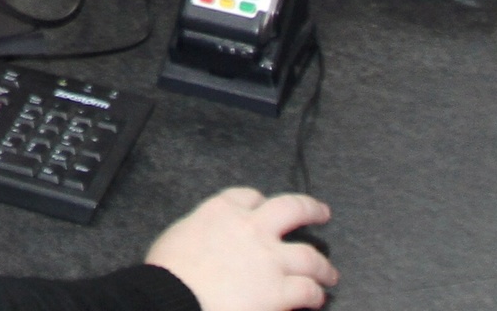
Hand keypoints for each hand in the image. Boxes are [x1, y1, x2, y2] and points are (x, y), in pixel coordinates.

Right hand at [146, 188, 335, 310]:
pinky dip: (316, 294)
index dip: (259, 201)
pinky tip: (318, 299)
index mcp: (221, 212)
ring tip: (328, 273)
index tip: (264, 206)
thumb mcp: (177, 237)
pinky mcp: (279, 291)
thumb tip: (202, 242)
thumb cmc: (167, 274)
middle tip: (321, 213)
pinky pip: (308, 289)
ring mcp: (269, 259)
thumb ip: (199, 231)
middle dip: (310, 209)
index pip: (247, 197)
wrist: (174, 299)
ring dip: (322, 265)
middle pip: (292, 209)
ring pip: (309, 255)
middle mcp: (251, 229)